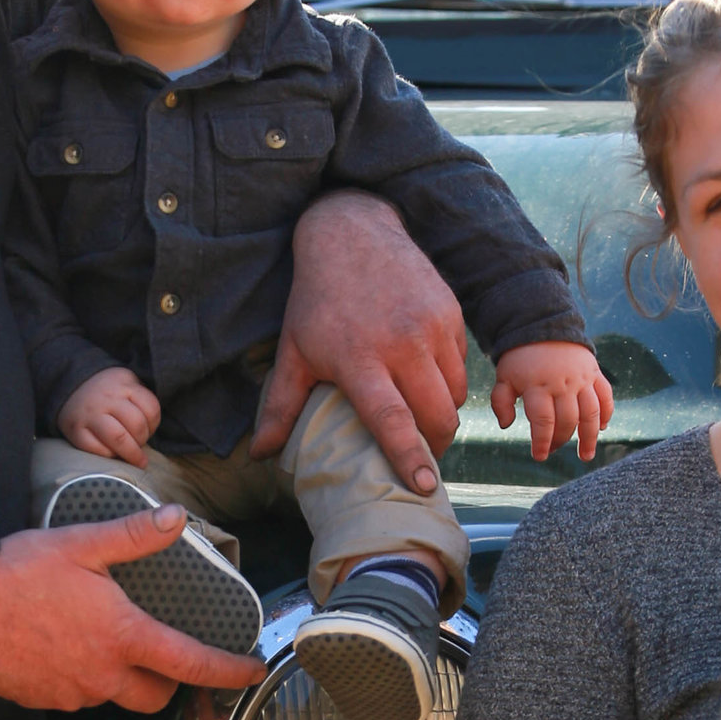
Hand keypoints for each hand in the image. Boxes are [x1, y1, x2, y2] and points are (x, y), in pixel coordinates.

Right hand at [0, 507, 264, 713]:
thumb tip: (175, 519)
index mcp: (122, 635)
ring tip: (97, 640)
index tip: (249, 673)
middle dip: (166, 682)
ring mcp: (71, 692)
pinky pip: (76, 697)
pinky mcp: (41, 700)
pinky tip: (61, 650)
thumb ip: (133, 536)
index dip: (227, 672)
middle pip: (156, 697)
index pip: (191, 664)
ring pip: (113, 697)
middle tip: (159, 654)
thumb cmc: (17, 570)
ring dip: (119, 677)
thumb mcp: (80, 544)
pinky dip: (80, 679)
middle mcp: (102, 674)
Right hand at [60, 366, 161, 460]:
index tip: (149, 431)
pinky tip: (112, 453)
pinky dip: (109, 456)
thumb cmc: (107, 391)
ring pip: (118, 438)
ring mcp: (90, 414)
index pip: (151, 409)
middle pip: (137, 425)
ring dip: (131, 453)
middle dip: (142, 441)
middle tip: (140, 447)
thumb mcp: (126, 383)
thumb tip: (153, 431)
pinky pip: (97, 450)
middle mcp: (106, 398)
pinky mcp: (75, 430)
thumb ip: (141, 400)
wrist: (68, 385)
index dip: (154, 425)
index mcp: (124, 385)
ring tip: (134, 459)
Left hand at [254, 189, 465, 493]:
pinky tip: (426, 378)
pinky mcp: (451, 312)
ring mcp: (432, 326)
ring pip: (455, 394)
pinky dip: (449, 382)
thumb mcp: (294, 350)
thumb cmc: (318, 299)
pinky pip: (461, 365)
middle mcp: (402, 344)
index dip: (410, 458)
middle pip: (437, 415)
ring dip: (443, 415)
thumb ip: (280, 406)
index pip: (392, 421)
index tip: (424, 487)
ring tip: (423, 420)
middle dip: (435, 446)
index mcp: (360, 359)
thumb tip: (259, 454)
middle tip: (422, 458)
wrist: (352, 232)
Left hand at [490, 340, 615, 463]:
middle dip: (561, 440)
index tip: (540, 455)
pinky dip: (606, 413)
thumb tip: (506, 425)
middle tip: (554, 449)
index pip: (543, 421)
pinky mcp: (594, 372)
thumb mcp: (504, 378)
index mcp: (537, 386)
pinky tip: (602, 428)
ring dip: (590, 436)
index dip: (542, 442)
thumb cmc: (520, 359)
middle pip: (568, 420)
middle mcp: (562, 383)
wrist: (543, 326)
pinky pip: (605, 396)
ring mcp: (581, 378)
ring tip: (586, 455)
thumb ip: (500, 402)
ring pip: (591, 412)